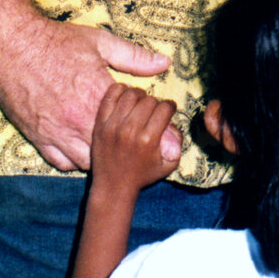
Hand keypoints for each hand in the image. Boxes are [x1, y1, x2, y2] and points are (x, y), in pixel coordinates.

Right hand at [0, 17, 178, 172]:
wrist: (11, 45)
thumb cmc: (56, 42)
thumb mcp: (100, 42)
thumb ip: (133, 57)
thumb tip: (163, 64)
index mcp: (97, 95)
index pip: (132, 121)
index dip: (144, 124)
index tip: (150, 123)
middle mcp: (78, 119)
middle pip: (112, 148)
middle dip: (125, 145)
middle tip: (132, 139)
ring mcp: (56, 131)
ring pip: (87, 161)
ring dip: (100, 156)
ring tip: (108, 145)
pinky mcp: (37, 137)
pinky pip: (60, 163)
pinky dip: (73, 161)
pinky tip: (81, 148)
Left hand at [90, 83, 180, 199]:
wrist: (113, 187)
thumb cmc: (142, 175)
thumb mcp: (168, 165)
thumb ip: (178, 145)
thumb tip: (176, 124)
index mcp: (148, 139)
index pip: (164, 108)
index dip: (170, 106)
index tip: (168, 110)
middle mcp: (130, 130)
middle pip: (149, 100)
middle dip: (156, 103)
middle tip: (154, 110)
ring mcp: (113, 126)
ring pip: (131, 94)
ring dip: (140, 95)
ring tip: (140, 103)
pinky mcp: (100, 124)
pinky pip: (111, 96)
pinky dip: (120, 90)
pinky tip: (126, 97)